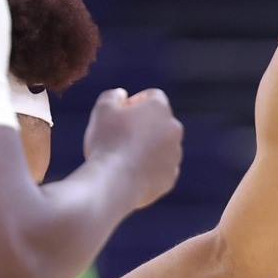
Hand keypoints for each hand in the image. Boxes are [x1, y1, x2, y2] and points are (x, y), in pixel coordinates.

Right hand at [82, 88, 182, 208]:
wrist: (114, 182)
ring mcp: (175, 154)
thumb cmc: (107, 142)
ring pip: (160, 146)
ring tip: (123, 157)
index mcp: (160, 108)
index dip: (134, 103)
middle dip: (142, 126)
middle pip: (158, 122)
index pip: (152, 97)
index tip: (119, 115)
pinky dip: (148, 169)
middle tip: (119, 136)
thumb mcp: (102, 110)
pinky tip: (130, 173)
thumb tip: (121, 95)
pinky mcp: (170, 177)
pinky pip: (159, 168)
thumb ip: (112, 96)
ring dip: (147, 148)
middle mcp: (173, 129)